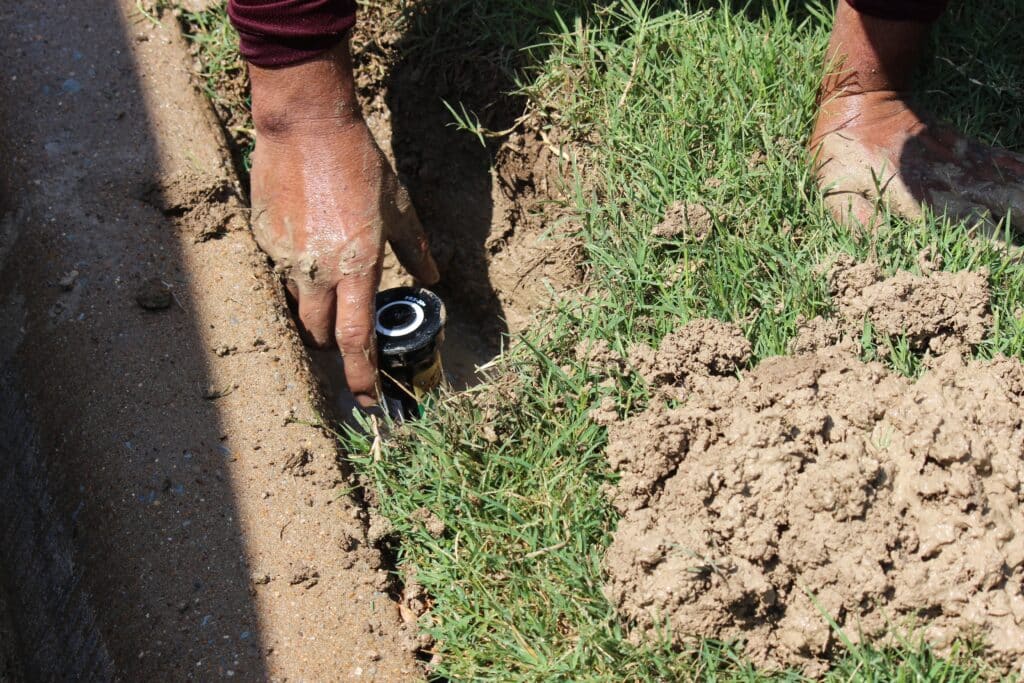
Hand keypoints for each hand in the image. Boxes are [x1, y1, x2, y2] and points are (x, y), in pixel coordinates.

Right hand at [248, 40, 438, 405]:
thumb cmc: (359, 163)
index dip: (362, 377)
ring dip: (313, 309)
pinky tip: (308, 239)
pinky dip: (296, 273)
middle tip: (346, 333)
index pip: (356, 340)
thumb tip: (432, 279)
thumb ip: (414, 249)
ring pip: (297, 307)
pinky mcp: (264, 242)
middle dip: (332, 347)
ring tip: (329, 276)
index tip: (368, 401)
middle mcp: (319, 271)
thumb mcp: (398, 206)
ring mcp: (286, 258)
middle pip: (319, 337)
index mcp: (358, 265)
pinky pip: (280, 273)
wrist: (305, 125)